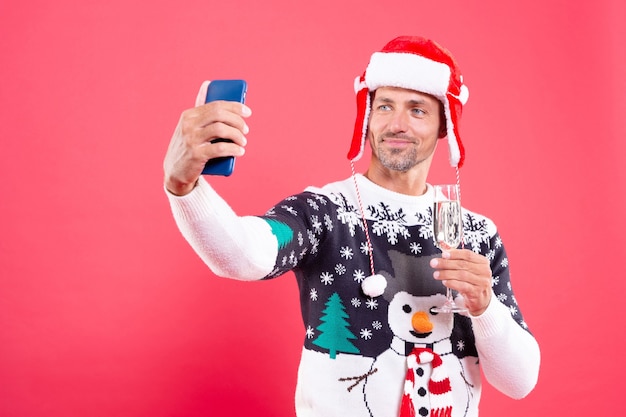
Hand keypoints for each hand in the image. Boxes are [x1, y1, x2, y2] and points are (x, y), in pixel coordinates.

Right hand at [163, 80, 251, 195]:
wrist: (175, 172)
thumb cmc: (188, 146)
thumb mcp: (190, 125)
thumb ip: (200, 108)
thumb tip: (207, 83)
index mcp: (189, 115)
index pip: (216, 105)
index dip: (235, 107)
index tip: (248, 112)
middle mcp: (188, 125)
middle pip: (219, 115)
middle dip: (237, 121)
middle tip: (246, 130)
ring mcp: (191, 140)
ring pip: (221, 130)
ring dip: (237, 135)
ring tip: (243, 142)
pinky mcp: (195, 155)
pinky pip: (220, 148)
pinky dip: (233, 149)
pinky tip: (240, 151)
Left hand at [430, 249, 492, 315]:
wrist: (481, 300)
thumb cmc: (473, 282)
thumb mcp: (468, 268)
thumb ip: (458, 258)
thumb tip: (446, 249)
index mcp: (482, 262)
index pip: (468, 254)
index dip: (454, 254)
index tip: (443, 254)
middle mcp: (484, 271)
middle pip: (463, 264)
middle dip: (446, 263)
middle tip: (434, 263)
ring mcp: (481, 282)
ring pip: (461, 275)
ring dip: (446, 273)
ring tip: (436, 274)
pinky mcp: (476, 292)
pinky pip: (462, 286)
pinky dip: (452, 283)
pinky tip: (444, 281)